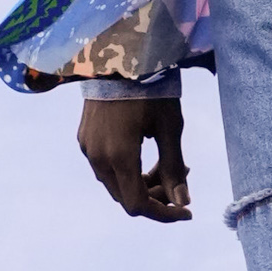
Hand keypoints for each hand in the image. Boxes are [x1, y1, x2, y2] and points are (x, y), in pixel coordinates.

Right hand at [77, 96, 190, 220]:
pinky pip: (106, 165)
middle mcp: (98, 157)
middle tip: (180, 177)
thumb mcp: (169, 127)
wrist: (119, 55)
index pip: (138, 205)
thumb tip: (183, 203)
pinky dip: (127, 167)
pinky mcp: (85, 137)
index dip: (164, 214)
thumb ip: (174, 167)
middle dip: (155, 195)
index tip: (186, 212)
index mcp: (120, 156)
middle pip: (126, 196)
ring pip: (115, 182)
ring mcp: (88, 147)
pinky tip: (145, 149)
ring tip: (169, 162)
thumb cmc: (151, 88)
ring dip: (141, 181)